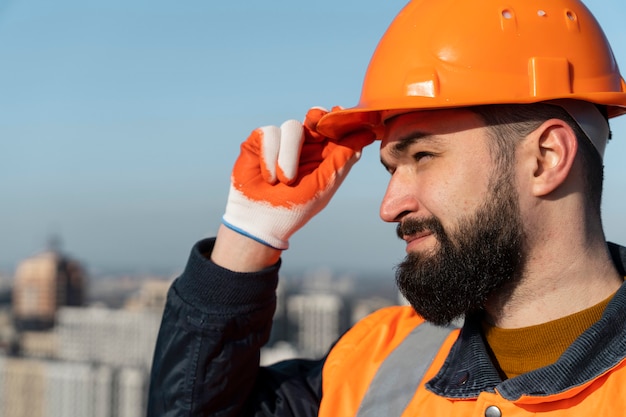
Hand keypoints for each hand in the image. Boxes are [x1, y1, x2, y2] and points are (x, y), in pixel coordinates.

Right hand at [222, 107, 374, 249]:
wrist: (260, 222)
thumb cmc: (294, 208)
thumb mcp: (323, 185)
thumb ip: (342, 159)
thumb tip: (367, 134)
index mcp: (323, 155)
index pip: (335, 130)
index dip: (341, 120)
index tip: (342, 113)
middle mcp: (303, 145)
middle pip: (315, 118)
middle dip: (318, 117)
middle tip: (317, 119)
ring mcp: (281, 142)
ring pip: (293, 126)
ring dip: (289, 155)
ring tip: (286, 180)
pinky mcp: (259, 141)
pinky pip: (269, 133)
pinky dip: (270, 157)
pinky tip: (269, 177)